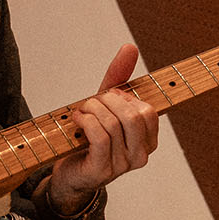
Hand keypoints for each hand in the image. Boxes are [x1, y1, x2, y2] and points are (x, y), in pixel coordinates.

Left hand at [49, 43, 157, 210]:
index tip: (110, 96)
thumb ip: (120, 78)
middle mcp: (140, 156)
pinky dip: (87, 121)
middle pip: (133, 116)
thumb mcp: (106, 106)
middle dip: (108, 101)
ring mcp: (123, 166)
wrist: (69, 172)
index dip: (126, 98)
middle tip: (92, 102)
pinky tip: (78, 119)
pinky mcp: (102, 170)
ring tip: (82, 110)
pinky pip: (100, 137)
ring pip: (114, 124)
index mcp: (148, 141)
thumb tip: (130, 47)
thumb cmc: (90, 138)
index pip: (149, 111)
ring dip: (92, 110)